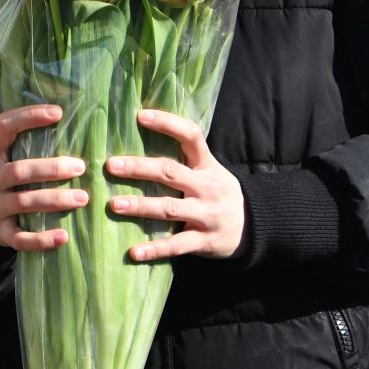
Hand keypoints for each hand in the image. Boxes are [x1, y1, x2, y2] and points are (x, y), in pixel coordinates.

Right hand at [0, 104, 88, 250]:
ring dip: (55, 200)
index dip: (29, 117)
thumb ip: (24, 140)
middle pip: (20, 171)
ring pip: (24, 203)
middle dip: (52, 169)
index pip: (4, 126)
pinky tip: (63, 237)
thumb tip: (67, 117)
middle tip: (80, 167)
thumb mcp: (2, 154)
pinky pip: (21, 237)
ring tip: (82, 198)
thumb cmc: (0, 174)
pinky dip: (42, 239)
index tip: (58, 113)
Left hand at [105, 109, 244, 261]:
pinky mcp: (205, 241)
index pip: (191, 136)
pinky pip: (177, 245)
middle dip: (139, 168)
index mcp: (207, 165)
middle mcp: (207, 187)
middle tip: (111, 165)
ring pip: (170, 208)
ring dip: (141, 206)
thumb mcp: (210, 170)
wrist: (256, 226)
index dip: (168, 124)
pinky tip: (134, 252)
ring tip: (114, 205)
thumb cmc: (219, 192)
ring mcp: (207, 214)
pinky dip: (155, 249)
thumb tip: (142, 138)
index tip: (141, 116)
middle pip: (171, 173)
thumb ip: (185, 159)